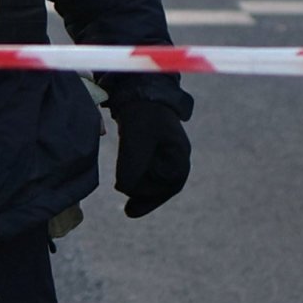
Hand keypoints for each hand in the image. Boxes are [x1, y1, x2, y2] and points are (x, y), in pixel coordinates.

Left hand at [110, 103, 190, 218]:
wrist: (138, 91)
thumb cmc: (142, 114)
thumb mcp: (136, 140)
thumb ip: (132, 166)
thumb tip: (124, 189)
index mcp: (179, 155)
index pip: (169, 185)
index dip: (149, 198)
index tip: (130, 211)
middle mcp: (176, 157)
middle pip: (160, 187)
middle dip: (142, 192)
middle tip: (124, 200)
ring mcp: (165, 154)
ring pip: (152, 181)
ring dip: (138, 186)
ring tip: (123, 192)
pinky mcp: (153, 150)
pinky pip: (147, 173)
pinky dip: (136, 181)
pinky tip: (124, 188)